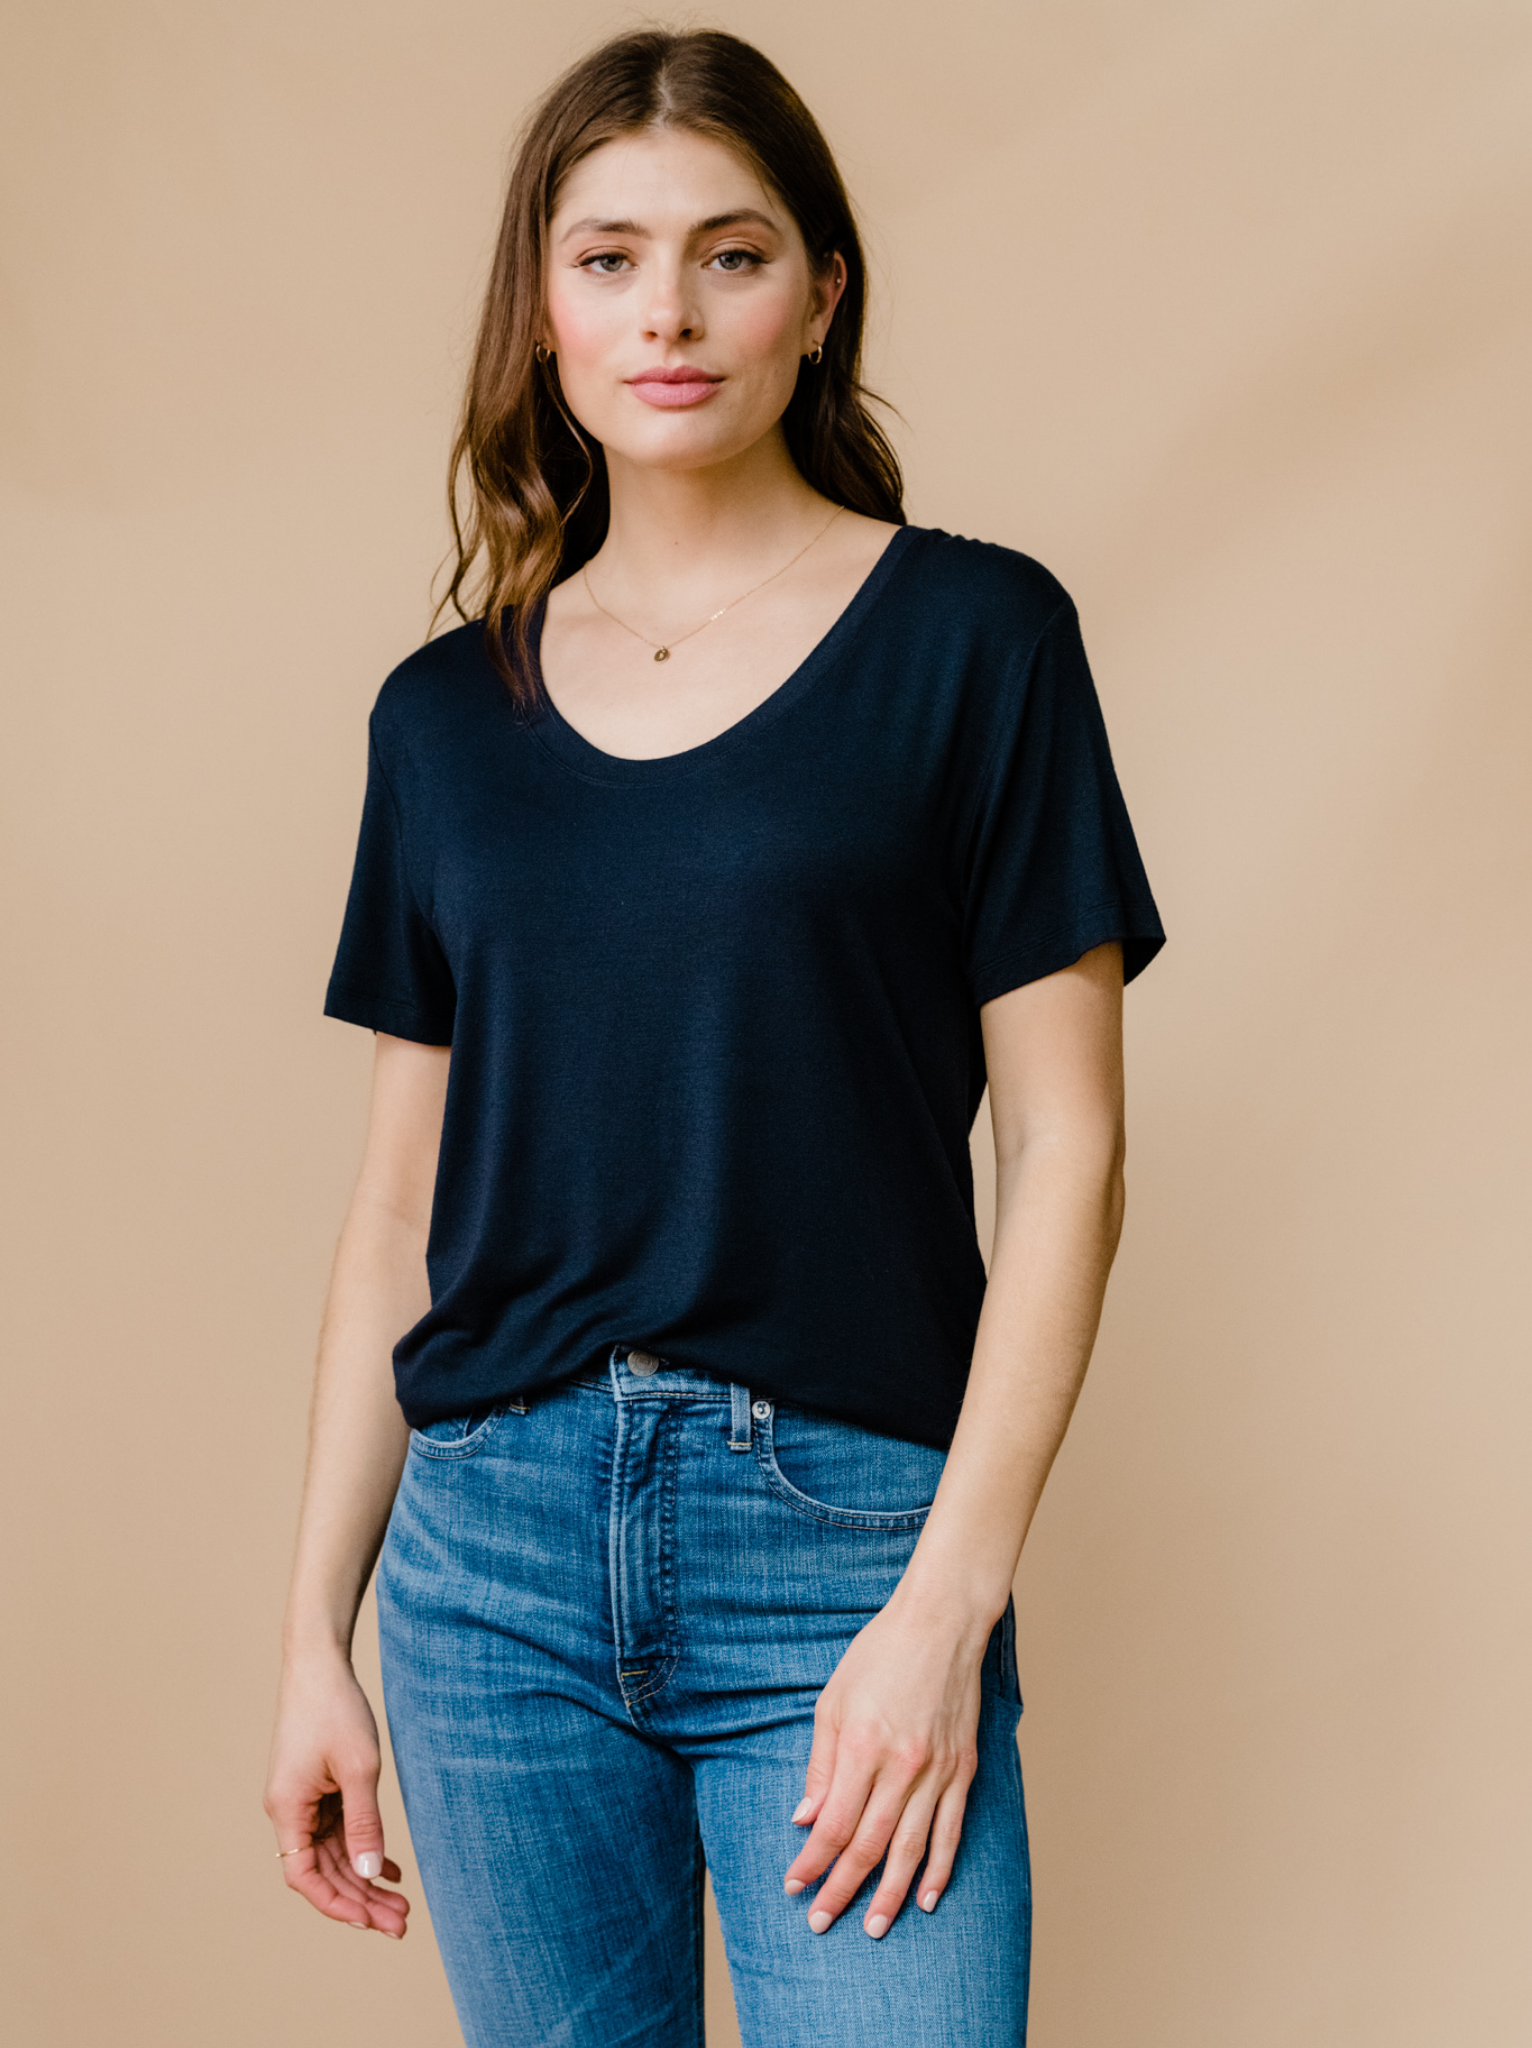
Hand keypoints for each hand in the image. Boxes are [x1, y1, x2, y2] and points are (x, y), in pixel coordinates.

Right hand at [264, 1650, 410, 1937]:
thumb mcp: (358, 1768)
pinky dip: (363, 1848)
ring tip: (401, 1902)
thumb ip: (363, 1823)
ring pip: (334, 1854)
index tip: (371, 1921)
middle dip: (360, 1899)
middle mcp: (289, 1811)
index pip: (306, 1877)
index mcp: (287, 1810)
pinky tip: (391, 1868)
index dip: (337, 1904)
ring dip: (364, 1878)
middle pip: (323, 1871)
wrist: (319, 1663)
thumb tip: (369, 1873)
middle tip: (401, 1922)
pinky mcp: (317, 1788)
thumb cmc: (336, 1708)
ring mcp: (303, 1800)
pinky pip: (339, 1831)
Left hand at [783, 1587, 989, 1936]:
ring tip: (874, 1930)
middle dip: (842, 1889)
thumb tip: (806, 1818)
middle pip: (868, 1845)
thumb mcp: (833, 1700)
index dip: (812, 1861)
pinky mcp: (963, 1770)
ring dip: (890, 1894)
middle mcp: (902, 1765)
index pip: (834, 1823)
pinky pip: (951, 1830)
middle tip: (821, 1923)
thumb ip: (820, 1764)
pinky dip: (940, 1868)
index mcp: (862, 1746)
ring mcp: (938, 1771)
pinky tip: (926, 1898)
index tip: (794, 1886)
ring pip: (911, 1849)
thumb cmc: (880, 1654)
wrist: (942, 1623)